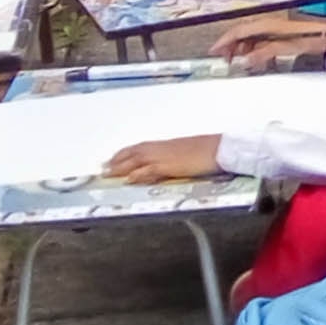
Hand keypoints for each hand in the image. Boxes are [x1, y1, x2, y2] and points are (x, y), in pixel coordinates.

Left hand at [104, 135, 224, 184]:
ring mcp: (165, 156)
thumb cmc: (211, 150)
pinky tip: (128, 179)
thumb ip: (177, 157)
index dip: (127, 153)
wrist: (221, 148)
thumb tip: (171, 163)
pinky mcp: (170, 165)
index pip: (142, 147)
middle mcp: (163, 148)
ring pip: (137, 159)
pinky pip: (149, 169)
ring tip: (108, 173)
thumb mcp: (191, 152)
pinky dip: (138, 174)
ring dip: (122, 166)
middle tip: (104, 167)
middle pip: (135, 152)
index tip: (115, 158)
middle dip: (118, 160)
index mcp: (168, 145)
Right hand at [211, 16, 325, 63]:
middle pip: (242, 33)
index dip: (224, 41)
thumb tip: (246, 59)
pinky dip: (253, 50)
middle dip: (230, 45)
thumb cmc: (310, 38)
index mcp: (266, 25)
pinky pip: (259, 41)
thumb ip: (263, 53)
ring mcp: (273, 28)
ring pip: (250, 38)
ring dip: (241, 49)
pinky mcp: (279, 34)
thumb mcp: (285, 48)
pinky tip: (256, 60)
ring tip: (238, 61)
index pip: (238, 31)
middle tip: (224, 59)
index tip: (214, 50)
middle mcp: (268, 24)